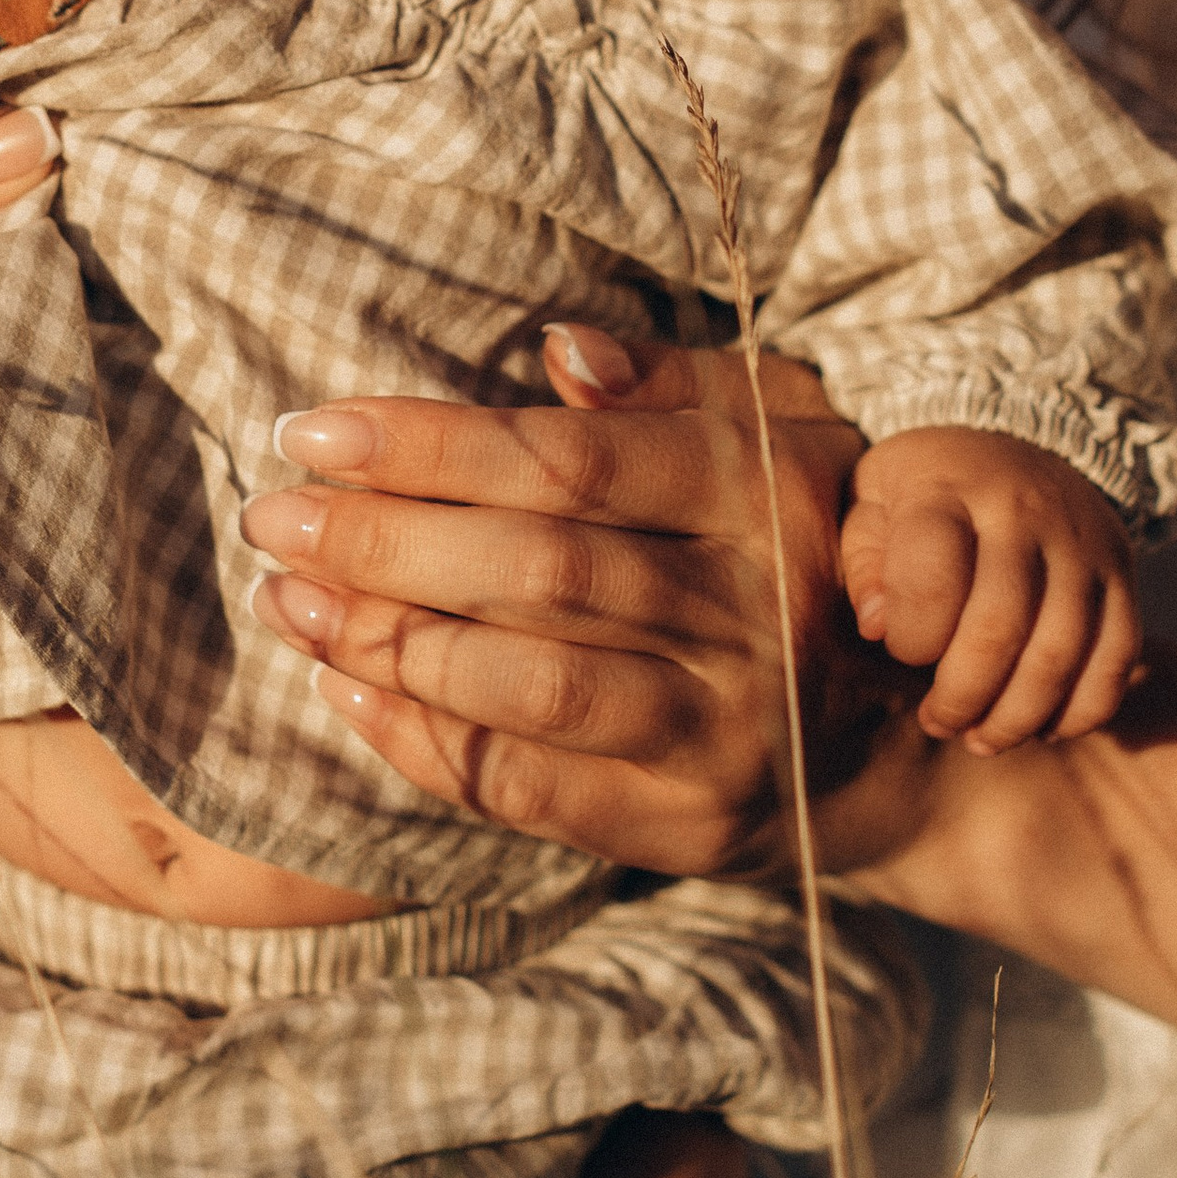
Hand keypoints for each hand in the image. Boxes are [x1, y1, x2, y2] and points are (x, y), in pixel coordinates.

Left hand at [240, 325, 884, 875]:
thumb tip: (554, 351)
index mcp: (766, 491)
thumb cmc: (806, 546)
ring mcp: (726, 731)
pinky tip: (345, 690)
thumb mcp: (779, 430)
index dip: (432, 444)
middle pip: (538, 570)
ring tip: (290, 598)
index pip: (573, 461)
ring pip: (528, 684)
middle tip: (272, 515)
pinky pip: (531, 789)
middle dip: (383, 540)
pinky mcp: (689, 826)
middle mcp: (757, 612)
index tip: (315, 431)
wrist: (904, 744)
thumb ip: (670, 383)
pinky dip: (424, 741)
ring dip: (386, 641)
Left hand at [840, 425, 1140, 749]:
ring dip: (1016, 717)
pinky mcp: (1120, 574)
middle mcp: (1023, 511)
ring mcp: (1081, 544)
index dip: (910, 636)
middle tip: (937, 720)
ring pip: (1059, 654)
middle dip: (961, 697)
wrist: (1022, 441)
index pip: (932, 578)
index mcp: (947, 488)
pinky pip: (1117, 658)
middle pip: (998, 628)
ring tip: (980, 736)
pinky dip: (1081, 711)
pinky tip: (1041, 725)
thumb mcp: (875, 498)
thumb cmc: (928, 489)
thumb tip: (877, 626)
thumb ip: (863, 560)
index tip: (898, 646)